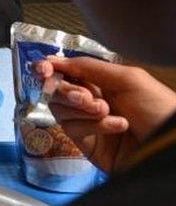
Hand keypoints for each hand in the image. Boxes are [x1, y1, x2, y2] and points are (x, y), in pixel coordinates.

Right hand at [37, 56, 175, 172]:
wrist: (170, 145)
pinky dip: (93, 125)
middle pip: (57, 90)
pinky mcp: (86, 144)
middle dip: (68, 91)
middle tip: (87, 97)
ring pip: (61, 110)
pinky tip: (116, 125)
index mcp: (102, 81)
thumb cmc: (158, 108)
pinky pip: (74, 129)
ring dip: (82, 109)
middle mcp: (91, 100)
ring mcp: (87, 122)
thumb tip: (55, 60)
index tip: (42, 69)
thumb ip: (89, 67)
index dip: (50, 68)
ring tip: (106, 111)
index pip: (67, 71)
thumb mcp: (127, 79)